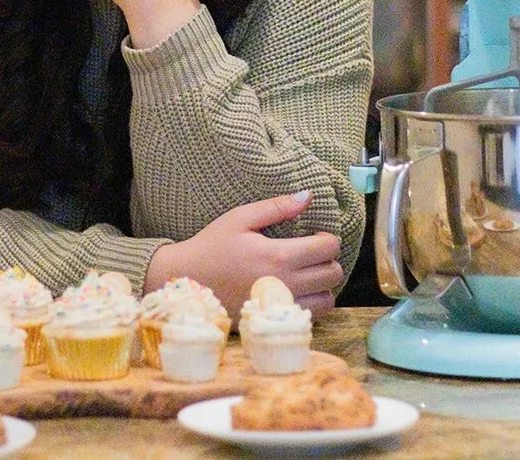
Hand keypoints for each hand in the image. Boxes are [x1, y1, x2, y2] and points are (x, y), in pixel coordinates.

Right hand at [144, 190, 343, 322]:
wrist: (186, 281)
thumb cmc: (212, 246)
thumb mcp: (240, 218)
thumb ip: (276, 207)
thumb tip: (308, 196)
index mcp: (278, 256)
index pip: (327, 248)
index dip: (328, 238)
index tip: (315, 235)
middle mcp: (285, 284)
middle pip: (333, 275)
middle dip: (329, 260)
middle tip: (311, 253)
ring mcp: (280, 307)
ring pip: (327, 301)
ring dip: (323, 286)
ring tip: (306, 274)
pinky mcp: (273, 322)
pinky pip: (310, 317)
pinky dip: (312, 305)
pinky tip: (297, 291)